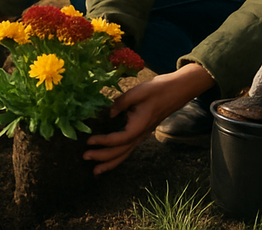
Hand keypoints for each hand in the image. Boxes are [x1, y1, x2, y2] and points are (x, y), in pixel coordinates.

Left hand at [83, 64, 214, 174]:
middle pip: (120, 152)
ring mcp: (142, 135)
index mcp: (138, 126)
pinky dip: (117, 156)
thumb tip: (108, 114)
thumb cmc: (157, 89)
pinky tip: (110, 158)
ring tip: (95, 171)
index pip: (118, 140)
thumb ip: (120, 103)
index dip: (102, 142)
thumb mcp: (137, 92)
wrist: (176, 90)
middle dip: (102, 157)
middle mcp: (140, 135)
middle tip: (85, 157)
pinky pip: (128, 148)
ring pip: (125, 154)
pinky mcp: (141, 132)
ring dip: (110, 163)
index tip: (88, 141)